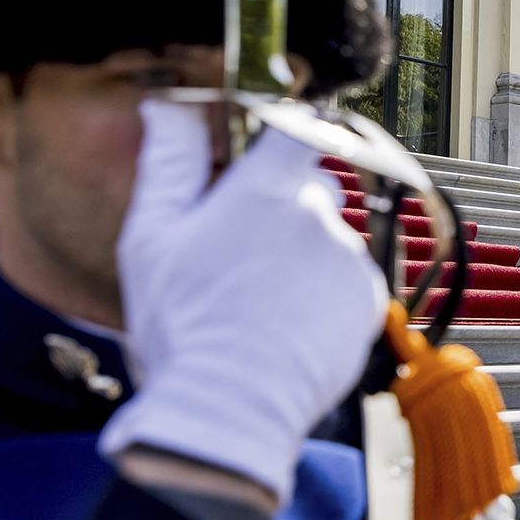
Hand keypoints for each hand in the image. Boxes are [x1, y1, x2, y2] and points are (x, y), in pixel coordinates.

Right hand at [99, 100, 387, 505]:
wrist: (228, 412)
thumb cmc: (182, 327)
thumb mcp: (152, 238)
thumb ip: (170, 163)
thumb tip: (168, 107)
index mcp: (265, 190)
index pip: (296, 127)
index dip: (287, 132)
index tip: (271, 149)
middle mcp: (320, 217)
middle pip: (309, 191)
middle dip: (280, 213)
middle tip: (238, 261)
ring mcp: (349, 262)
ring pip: (326, 243)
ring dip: (301, 262)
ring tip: (256, 309)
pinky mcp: (367, 305)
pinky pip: (346, 285)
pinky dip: (322, 300)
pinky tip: (284, 330)